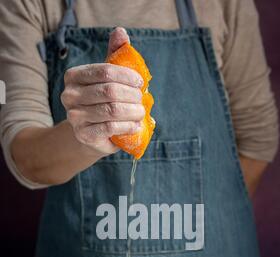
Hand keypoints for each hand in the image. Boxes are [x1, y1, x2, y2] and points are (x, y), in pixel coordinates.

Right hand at [61, 27, 144, 155]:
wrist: (92, 134)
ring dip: (133, 112)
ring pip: (111, 110)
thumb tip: (121, 32)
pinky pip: (110, 127)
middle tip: (142, 100)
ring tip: (140, 113)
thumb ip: (114, 55)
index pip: (105, 71)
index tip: (140, 82)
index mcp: (74, 76)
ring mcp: (74, 116)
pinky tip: (135, 125)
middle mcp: (69, 95)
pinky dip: (128, 126)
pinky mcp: (83, 135)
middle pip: (110, 91)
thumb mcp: (107, 78)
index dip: (127, 76)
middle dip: (132, 95)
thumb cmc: (102, 101)